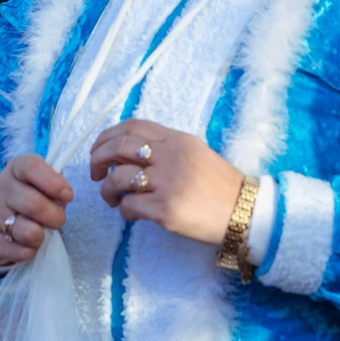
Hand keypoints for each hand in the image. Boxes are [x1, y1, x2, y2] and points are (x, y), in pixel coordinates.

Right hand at [0, 154, 73, 268]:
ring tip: (39, 232)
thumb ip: (55, 185)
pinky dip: (31, 250)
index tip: (68, 196)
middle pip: (34, 204)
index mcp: (15, 170)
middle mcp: (0, 188)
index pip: (31, 167)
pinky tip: (26, 243)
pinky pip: (22, 252)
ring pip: (30, 232)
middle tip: (57, 220)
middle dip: (55, 217)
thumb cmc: (25, 200)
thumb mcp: (39, 185)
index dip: (54, 182)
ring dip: (42, 236)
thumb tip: (65, 194)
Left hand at [90, 121, 242, 245]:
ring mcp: (167, 183)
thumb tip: (128, 152)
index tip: (98, 149)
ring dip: (107, 189)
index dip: (107, 136)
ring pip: (118, 178)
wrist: (245, 212)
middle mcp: (170, 156)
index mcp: (176, 139)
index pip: (132, 126)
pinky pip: (129, 206)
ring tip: (112, 198)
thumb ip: (166, 148)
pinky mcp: (166, 209)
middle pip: (118, 148)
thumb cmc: (219, 185)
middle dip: (97, 159)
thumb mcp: (195, 153)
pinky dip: (124, 210)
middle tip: (94, 173)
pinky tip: (131, 214)